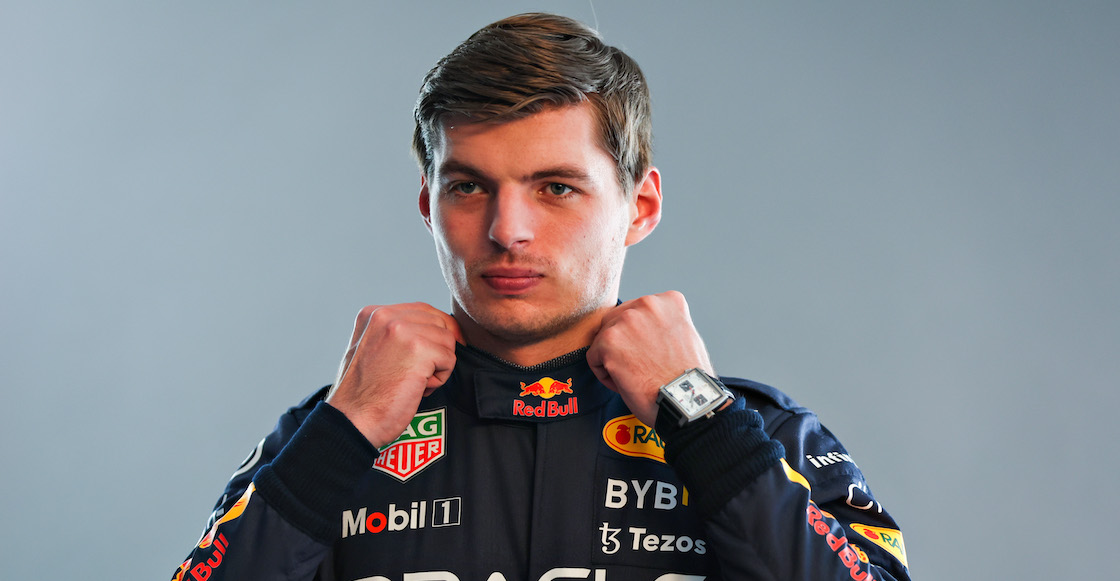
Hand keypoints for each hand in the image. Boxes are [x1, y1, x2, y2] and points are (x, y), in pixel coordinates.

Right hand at [326, 303, 463, 448]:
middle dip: (439, 349)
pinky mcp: (419, 349)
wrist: (352, 420)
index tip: (438, 351)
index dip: (437, 331)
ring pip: (447, 341)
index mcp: (374, 313)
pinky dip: (440, 378)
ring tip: (415, 382)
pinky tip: (418, 388)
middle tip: (420, 374)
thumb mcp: (370, 349)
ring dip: (438, 365)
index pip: (422, 310)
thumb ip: (394, 333)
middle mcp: (387, 316)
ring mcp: (403, 330)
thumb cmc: (363, 394)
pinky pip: (449, 359)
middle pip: (439, 322)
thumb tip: (433, 329)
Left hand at [586, 291, 714, 426]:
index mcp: (668, 301)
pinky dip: (605, 374)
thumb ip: (662, 323)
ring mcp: (627, 321)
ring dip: (613, 358)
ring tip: (635, 375)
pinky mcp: (609, 341)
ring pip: (603, 338)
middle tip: (640, 366)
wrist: (686, 402)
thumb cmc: (687, 378)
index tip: (652, 354)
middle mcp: (647, 304)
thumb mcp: (685, 335)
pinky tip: (626, 382)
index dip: (639, 337)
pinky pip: (594, 357)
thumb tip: (642, 328)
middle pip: (616, 320)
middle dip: (622, 344)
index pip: (637, 312)